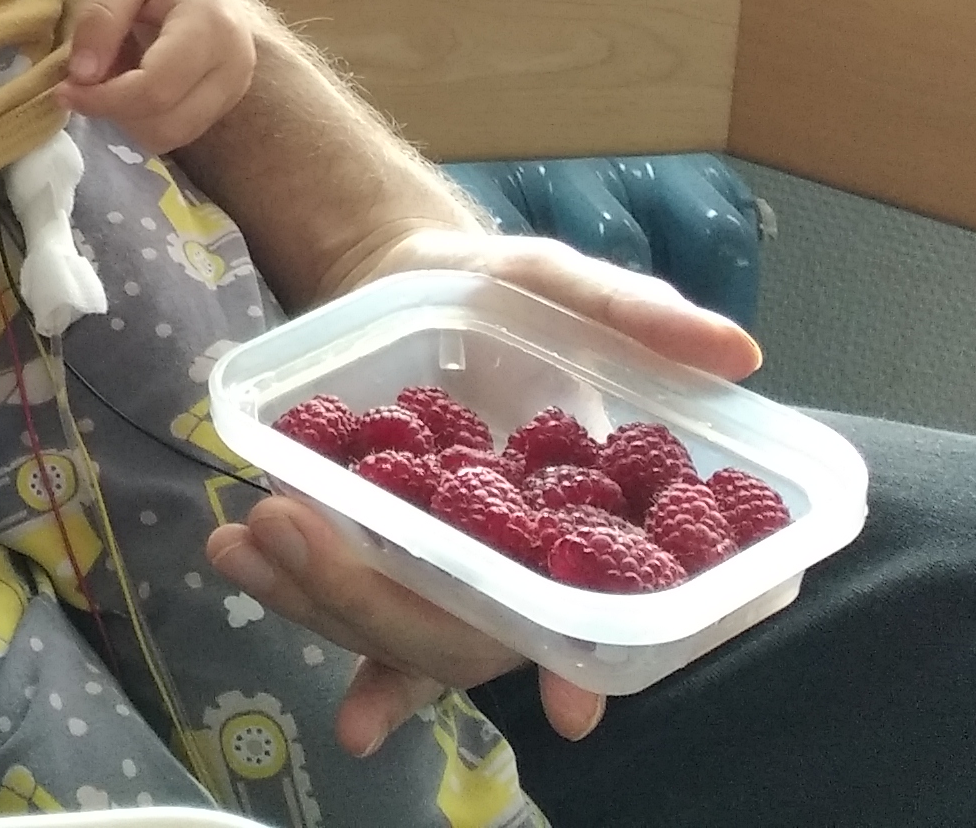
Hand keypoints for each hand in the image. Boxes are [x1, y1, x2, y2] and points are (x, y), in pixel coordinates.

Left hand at [57, 0, 254, 150]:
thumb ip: (100, 19)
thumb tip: (81, 77)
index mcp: (212, 25)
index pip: (154, 90)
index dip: (102, 100)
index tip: (62, 89)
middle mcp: (236, 63)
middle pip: (167, 125)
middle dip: (115, 112)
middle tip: (80, 81)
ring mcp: (238, 82)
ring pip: (174, 134)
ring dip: (130, 115)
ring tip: (110, 69)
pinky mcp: (228, 93)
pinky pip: (180, 124)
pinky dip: (146, 112)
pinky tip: (131, 73)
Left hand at [202, 224, 765, 755]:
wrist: (405, 268)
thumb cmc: (507, 287)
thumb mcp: (564, 285)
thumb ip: (638, 317)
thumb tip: (737, 351)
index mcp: (587, 525)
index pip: (605, 620)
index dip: (589, 666)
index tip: (570, 707)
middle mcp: (516, 567)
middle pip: (470, 637)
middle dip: (386, 608)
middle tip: (298, 536)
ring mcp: (442, 567)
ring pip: (397, 627)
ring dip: (319, 597)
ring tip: (244, 540)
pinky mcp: (380, 548)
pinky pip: (348, 599)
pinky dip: (299, 594)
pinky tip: (238, 567)